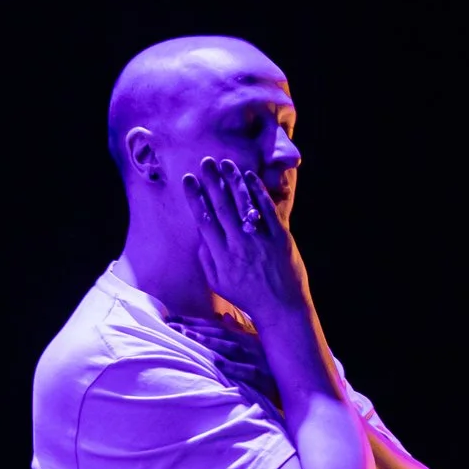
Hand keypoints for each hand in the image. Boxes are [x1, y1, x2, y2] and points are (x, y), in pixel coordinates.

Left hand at [172, 319, 282, 405]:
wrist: (298, 386)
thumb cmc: (273, 366)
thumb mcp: (257, 346)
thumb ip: (239, 331)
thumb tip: (223, 316)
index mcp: (246, 338)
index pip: (216, 327)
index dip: (194, 321)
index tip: (172, 318)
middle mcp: (250, 346)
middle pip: (219, 334)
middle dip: (195, 328)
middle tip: (172, 324)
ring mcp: (257, 360)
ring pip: (230, 348)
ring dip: (209, 341)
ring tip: (189, 336)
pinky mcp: (264, 377)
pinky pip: (246, 371)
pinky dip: (231, 367)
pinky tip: (216, 363)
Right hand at [180, 157, 310, 329]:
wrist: (281, 306)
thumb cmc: (246, 295)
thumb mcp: (218, 282)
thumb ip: (206, 257)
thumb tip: (201, 232)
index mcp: (221, 255)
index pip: (204, 219)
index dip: (195, 197)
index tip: (188, 179)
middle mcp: (239, 244)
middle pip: (222, 206)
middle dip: (212, 181)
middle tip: (205, 162)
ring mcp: (261, 239)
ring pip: (244, 204)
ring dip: (233, 181)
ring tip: (225, 163)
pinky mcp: (281, 236)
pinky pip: (268, 209)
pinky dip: (258, 192)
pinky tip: (249, 177)